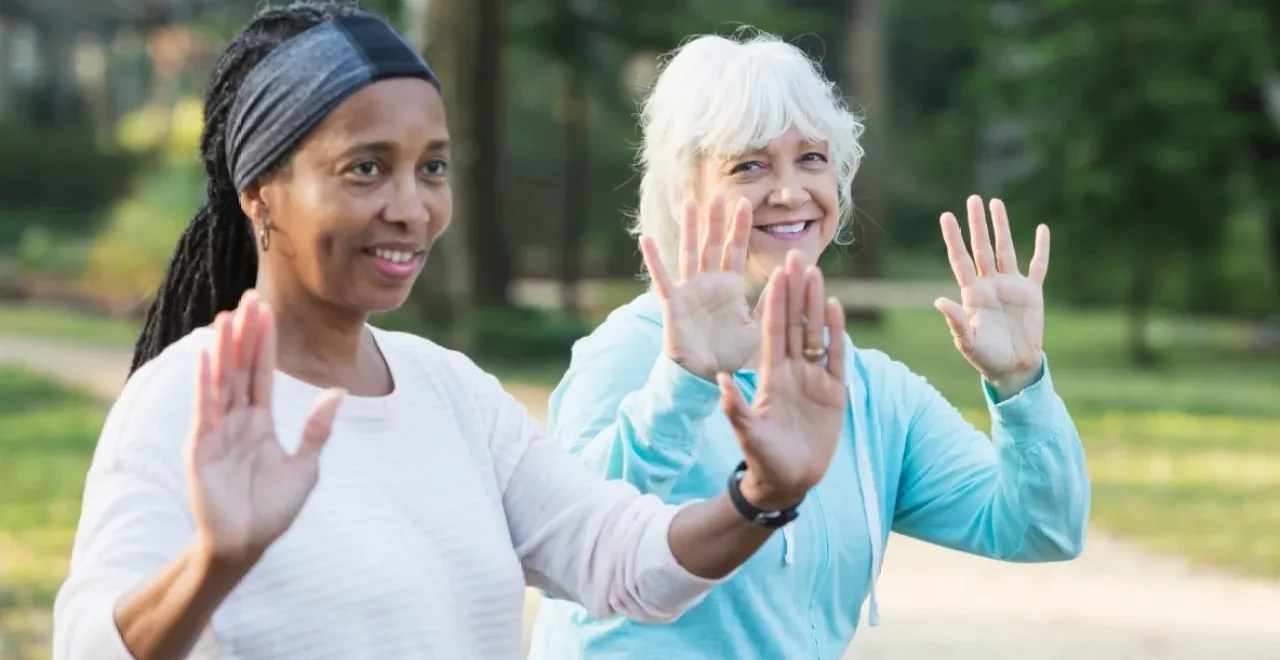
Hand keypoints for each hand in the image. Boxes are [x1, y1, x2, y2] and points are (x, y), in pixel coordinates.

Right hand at [186, 291, 345, 568]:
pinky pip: (205, 405)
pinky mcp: (201, 445)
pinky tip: (209, 353)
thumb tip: (337, 391)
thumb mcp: (305, 467)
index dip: (266, 342)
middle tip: (250, 296)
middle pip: (242, 367)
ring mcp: (217, 430)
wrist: (245, 543)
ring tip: (229, 314)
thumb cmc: (273, 510)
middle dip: (246, 333)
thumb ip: (317, 430)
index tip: (267, 310)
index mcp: (261, 422)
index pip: (264, 372)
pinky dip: (206, 378)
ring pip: (223, 379)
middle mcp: (237, 419)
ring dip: (226, 347)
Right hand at [639, 192, 758, 380]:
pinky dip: (654, 259)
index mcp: (729, 286)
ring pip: (690, 253)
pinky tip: (645, 239)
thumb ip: (772, 302)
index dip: (739, 227)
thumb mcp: (759, 326)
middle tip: (718, 191)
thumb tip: (790, 278)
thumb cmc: (731, 353)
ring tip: (690, 202)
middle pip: (713, 244)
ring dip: (690, 229)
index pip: (736, 250)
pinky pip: (662, 278)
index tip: (745, 202)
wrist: (705, 376)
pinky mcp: (674, 304)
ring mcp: (689, 291)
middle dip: (716, 219)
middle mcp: (708, 283)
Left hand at [718, 252, 847, 510]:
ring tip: (816, 273)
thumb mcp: (748, 432)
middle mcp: (791, 370)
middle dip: (795, 291)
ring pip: (815, 333)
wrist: (789, 480)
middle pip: (794, 323)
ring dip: (816, 304)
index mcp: (770, 375)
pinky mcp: (834, 392)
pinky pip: (836, 356)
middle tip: (796, 257)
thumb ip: (737, 407)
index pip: (772, 330)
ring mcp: (813, 379)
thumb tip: (721, 381)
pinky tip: (836, 307)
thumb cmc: (763, 458)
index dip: (774, 302)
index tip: (775, 274)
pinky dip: (836, 333)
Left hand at [936, 195, 1049, 394]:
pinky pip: (1038, 266)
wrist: (1013, 368)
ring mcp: (1011, 286)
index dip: (954, 238)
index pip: (960, 259)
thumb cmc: (986, 358)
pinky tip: (1042, 228)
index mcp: (972, 294)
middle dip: (978, 224)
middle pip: (982, 247)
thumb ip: (956, 322)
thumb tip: (939, 300)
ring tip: (997, 203)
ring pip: (1006, 249)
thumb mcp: (968, 342)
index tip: (946, 216)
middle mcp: (990, 284)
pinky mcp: (1032, 293)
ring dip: (1002, 227)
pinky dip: (1041, 248)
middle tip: (973, 199)